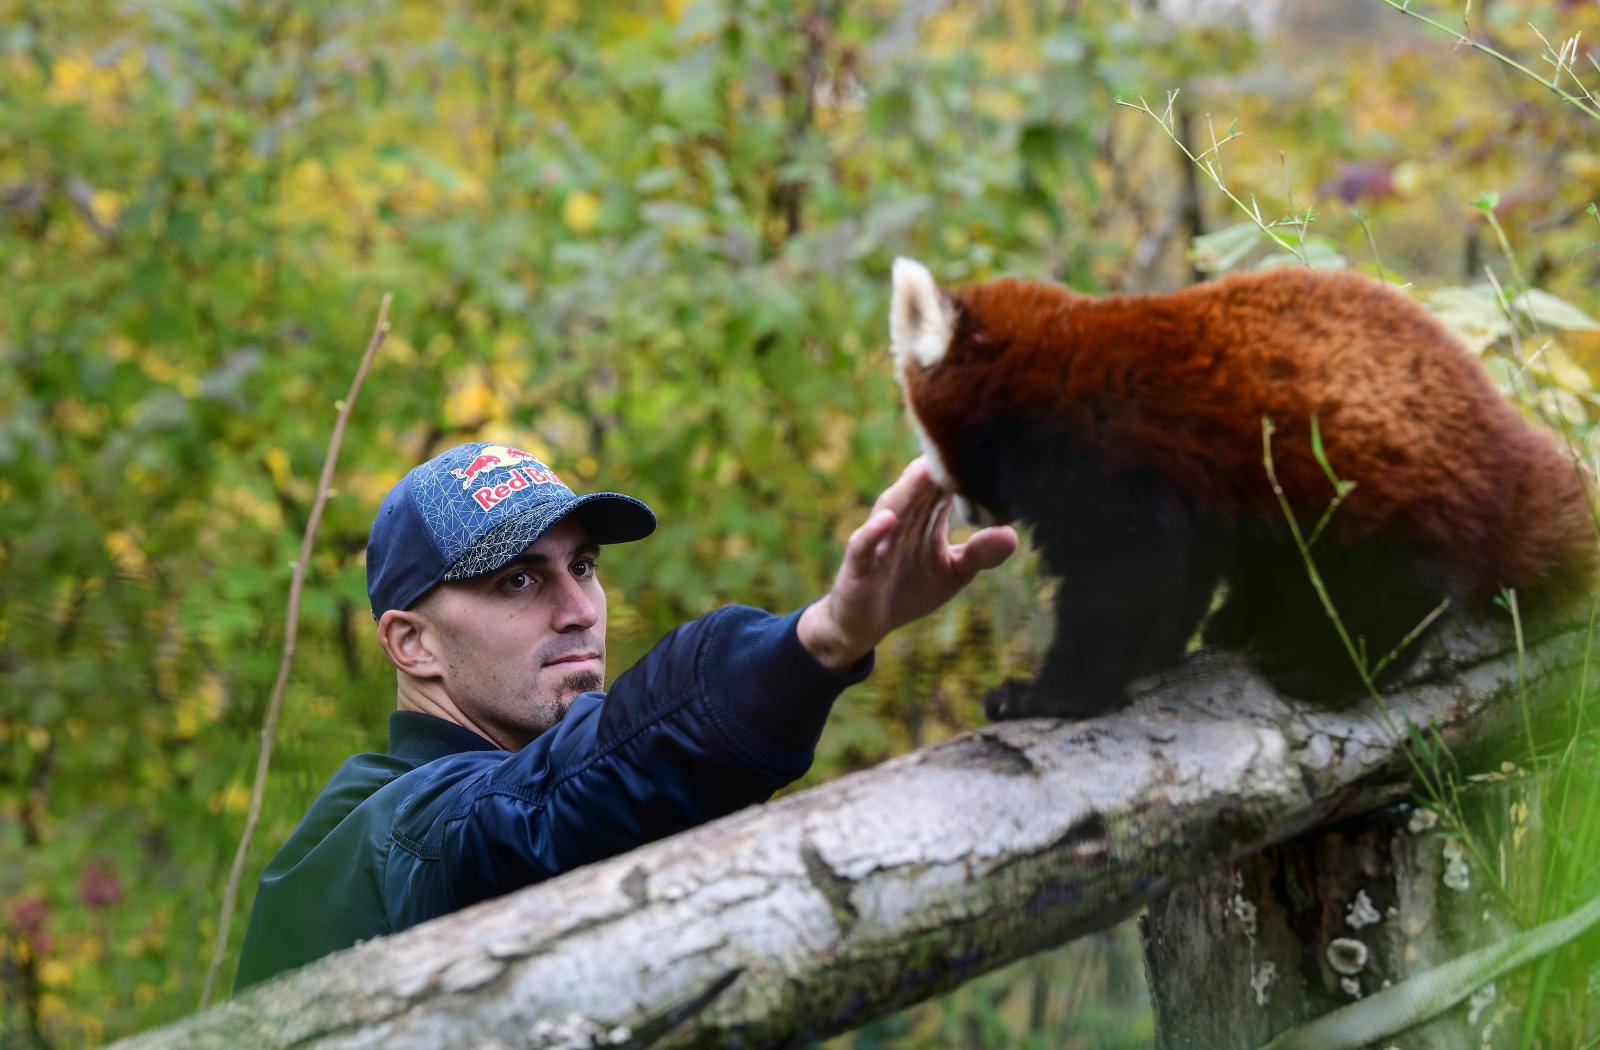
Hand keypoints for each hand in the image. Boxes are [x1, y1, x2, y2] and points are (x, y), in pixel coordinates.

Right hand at [798, 458, 1018, 668]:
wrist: (864, 624)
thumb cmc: (909, 588)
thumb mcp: (953, 573)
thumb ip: (979, 554)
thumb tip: (1014, 535)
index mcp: (924, 517)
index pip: (945, 484)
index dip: (964, 469)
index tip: (991, 448)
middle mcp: (900, 520)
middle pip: (920, 487)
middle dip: (939, 468)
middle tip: (964, 441)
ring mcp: (877, 540)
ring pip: (892, 507)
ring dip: (908, 488)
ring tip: (927, 469)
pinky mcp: (857, 565)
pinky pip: (863, 544)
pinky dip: (874, 530)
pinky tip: (888, 518)